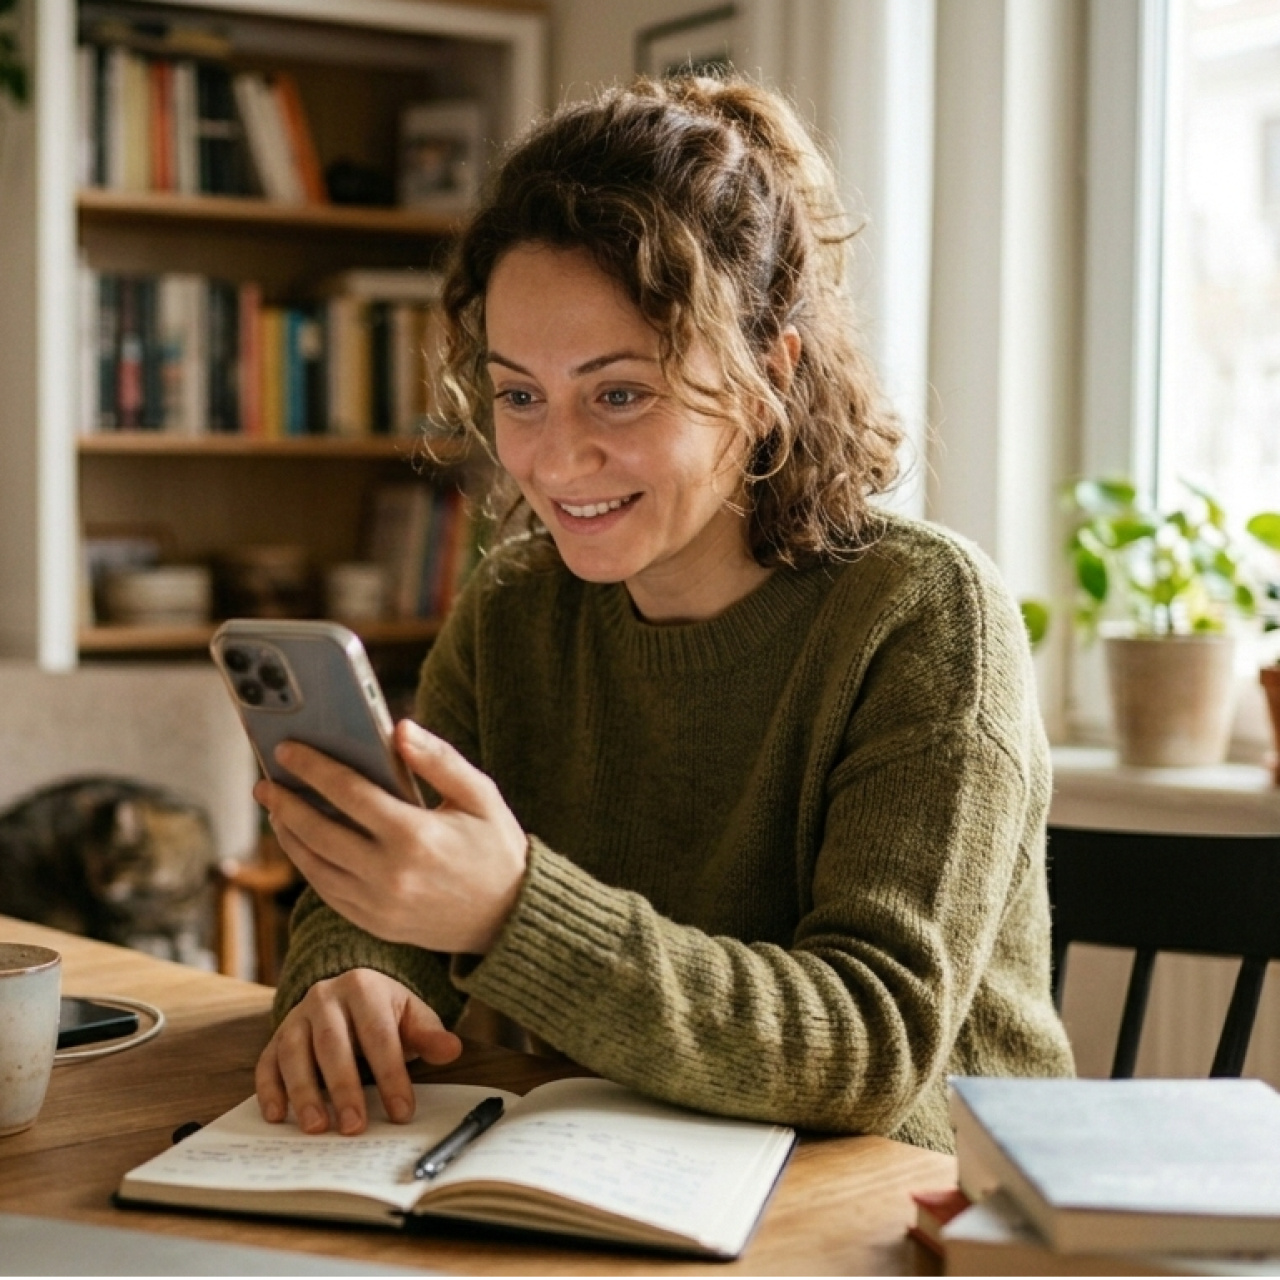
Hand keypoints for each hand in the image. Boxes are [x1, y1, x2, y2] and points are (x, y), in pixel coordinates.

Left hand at [254, 721, 527, 955]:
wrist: (510, 918)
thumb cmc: (497, 848)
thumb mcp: (480, 795)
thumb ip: (440, 759)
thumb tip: (399, 729)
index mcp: (415, 836)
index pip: (348, 793)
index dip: (313, 767)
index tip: (288, 749)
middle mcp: (390, 874)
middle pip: (319, 831)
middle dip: (286, 802)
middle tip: (265, 782)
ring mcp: (379, 905)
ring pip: (315, 865)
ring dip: (289, 835)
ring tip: (275, 810)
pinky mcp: (375, 924)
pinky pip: (327, 892)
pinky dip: (307, 865)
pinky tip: (301, 843)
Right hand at [255, 969, 461, 1133]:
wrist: (349, 994)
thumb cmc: (384, 1012)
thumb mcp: (411, 1015)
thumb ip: (429, 1034)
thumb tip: (452, 1049)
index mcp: (363, 986)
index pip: (378, 1033)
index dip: (391, 1074)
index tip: (402, 1112)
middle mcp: (324, 997)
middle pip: (332, 1044)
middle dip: (343, 1088)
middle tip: (354, 1127)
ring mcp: (296, 1017)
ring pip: (294, 1052)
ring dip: (303, 1092)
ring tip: (317, 1127)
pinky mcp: (275, 1037)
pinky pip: (266, 1063)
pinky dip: (269, 1090)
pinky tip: (277, 1116)